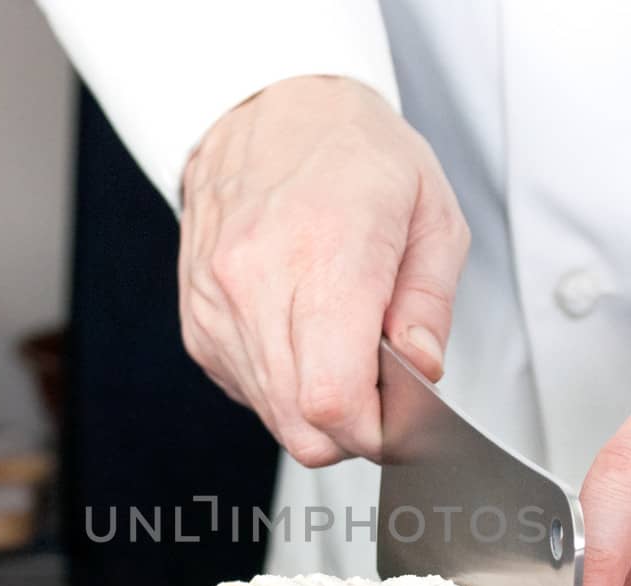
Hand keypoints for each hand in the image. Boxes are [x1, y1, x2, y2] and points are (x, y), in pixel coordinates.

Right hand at [178, 75, 469, 463]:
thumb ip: (431, 305)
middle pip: (302, 424)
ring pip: (273, 415)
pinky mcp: (200, 323)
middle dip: (352, 430)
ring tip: (343, 350)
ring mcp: (220, 306)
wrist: (268, 106)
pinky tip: (303, 338)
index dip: (376, 433)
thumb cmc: (350, 150)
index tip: (402, 419)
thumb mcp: (430, 212)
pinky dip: (283, 386)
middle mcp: (259, 282)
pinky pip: (247, 391)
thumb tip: (421, 372)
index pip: (335, 400)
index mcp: (326, 253)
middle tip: (381, 392)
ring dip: (317, 408)